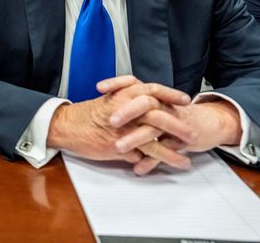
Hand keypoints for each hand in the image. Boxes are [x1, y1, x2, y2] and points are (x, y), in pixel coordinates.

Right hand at [48, 76, 194, 172]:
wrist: (67, 125)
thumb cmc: (87, 113)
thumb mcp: (109, 97)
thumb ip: (128, 97)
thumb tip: (146, 102)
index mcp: (124, 95)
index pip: (153, 91)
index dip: (171, 95)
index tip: (185, 100)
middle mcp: (126, 110)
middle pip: (160, 117)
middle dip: (178, 127)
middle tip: (191, 134)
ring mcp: (123, 130)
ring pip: (154, 141)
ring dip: (172, 153)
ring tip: (185, 161)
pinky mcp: (118, 146)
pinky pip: (141, 156)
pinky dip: (153, 164)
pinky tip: (162, 169)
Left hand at [105, 77, 242, 173]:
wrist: (207, 123)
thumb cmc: (176, 113)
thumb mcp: (154, 103)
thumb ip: (133, 102)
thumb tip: (107, 101)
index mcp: (153, 95)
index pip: (134, 83)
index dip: (117, 83)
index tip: (99, 88)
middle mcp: (162, 106)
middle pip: (144, 104)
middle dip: (127, 111)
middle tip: (111, 120)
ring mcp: (172, 123)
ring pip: (153, 129)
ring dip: (135, 139)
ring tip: (118, 147)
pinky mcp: (180, 140)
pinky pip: (164, 151)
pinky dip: (151, 161)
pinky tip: (138, 169)